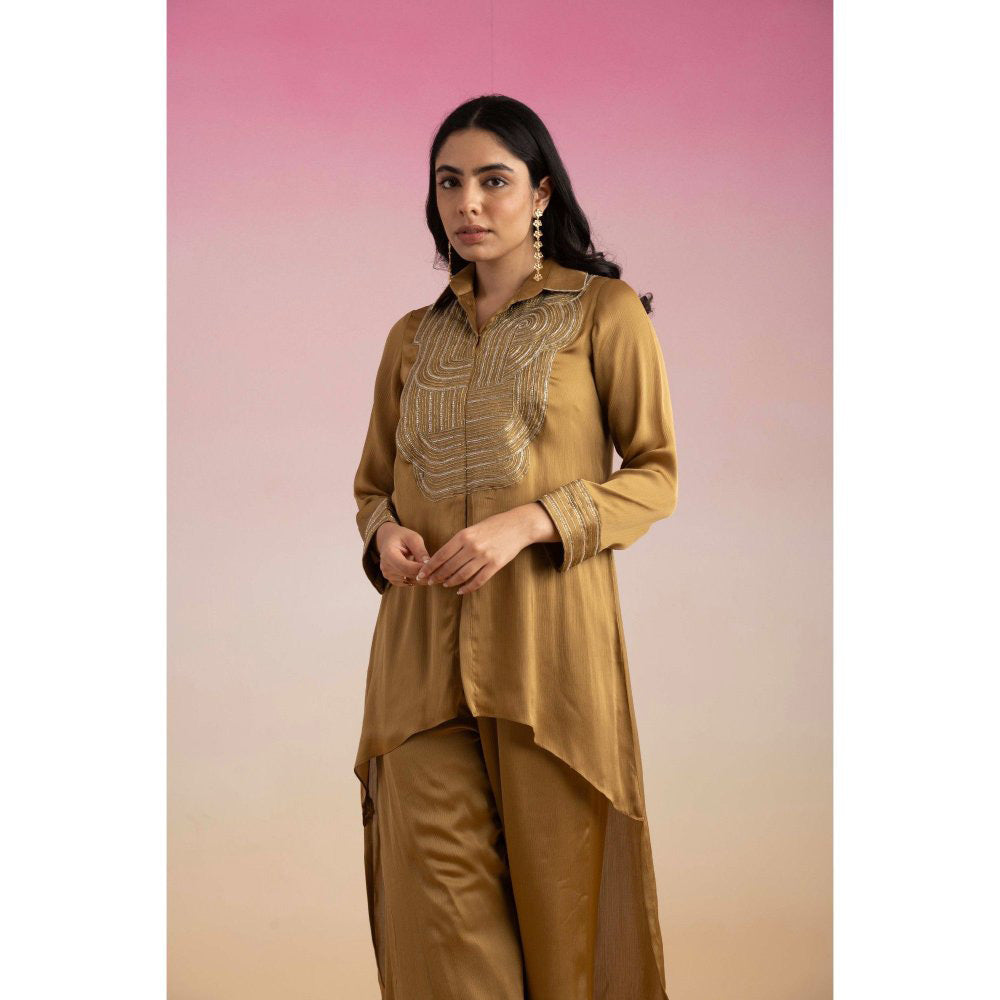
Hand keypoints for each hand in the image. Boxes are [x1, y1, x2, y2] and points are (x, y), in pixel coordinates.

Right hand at [375, 522, 431, 587]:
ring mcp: (389, 576)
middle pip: (410, 576)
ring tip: (436, 572)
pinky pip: (409, 583)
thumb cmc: (402, 537)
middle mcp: (386, 568)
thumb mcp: (412, 538)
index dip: (422, 569)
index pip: (407, 567)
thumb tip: (428, 563)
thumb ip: (420, 550)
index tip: (437, 567)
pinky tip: (427, 573)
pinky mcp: (393, 580)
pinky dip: (419, 579)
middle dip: (426, 574)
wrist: (389, 540)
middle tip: (441, 572)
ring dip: (424, 578)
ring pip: (411, 581)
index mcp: (389, 555)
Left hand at [417, 503, 554, 594]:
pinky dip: (468, 588)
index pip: (441, 555)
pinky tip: (461, 591)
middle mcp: (472, 547)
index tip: (422, 574)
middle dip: (437, 576)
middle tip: (430, 582)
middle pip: (449, 567)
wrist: (518, 525)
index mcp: (464, 535)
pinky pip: (478, 580)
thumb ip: (459, 541)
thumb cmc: (494, 525)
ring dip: (451, 582)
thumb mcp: (473, 528)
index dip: (430, 567)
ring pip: (462, 575)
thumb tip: (443, 556)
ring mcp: (484, 557)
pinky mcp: (495, 565)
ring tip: (445, 584)